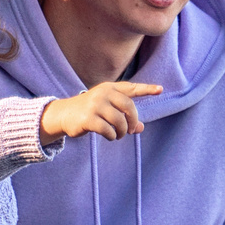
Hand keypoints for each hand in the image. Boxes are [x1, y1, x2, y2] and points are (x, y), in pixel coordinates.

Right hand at [40, 81, 163, 144]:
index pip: (131, 88)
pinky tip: (109, 136)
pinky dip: (112, 136)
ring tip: (118, 135)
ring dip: (122, 132)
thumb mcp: (108, 110)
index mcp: (109, 88)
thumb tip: (140, 128)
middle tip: (132, 130)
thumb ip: (124, 116)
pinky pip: (108, 130)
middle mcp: (103, 93)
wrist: (63, 115)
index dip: (147, 89)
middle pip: (129, 106)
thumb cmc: (90, 112)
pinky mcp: (88, 118)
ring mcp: (95, 105)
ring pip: (119, 120)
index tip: (161, 89)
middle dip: (133, 121)